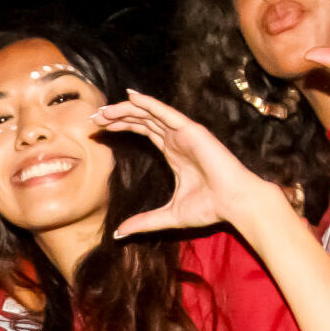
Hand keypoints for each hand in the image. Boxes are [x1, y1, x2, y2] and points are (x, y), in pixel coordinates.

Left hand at [92, 89, 271, 239]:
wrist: (235, 204)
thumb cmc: (210, 208)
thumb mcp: (168, 217)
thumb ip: (143, 222)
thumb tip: (118, 234)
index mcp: (173, 153)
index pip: (143, 132)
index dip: (122, 127)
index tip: (100, 129)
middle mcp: (177, 139)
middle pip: (142, 120)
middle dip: (118, 116)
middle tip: (95, 117)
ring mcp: (184, 133)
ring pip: (149, 114)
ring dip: (125, 109)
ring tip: (103, 110)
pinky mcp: (191, 130)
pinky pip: (165, 112)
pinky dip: (148, 103)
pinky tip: (129, 96)